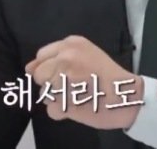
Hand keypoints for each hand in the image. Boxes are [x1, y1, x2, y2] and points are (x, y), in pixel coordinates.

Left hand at [26, 35, 143, 129]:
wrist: (128, 96)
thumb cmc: (109, 76)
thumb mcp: (86, 55)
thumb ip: (57, 58)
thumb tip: (28, 68)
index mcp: (71, 44)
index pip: (41, 57)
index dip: (50, 69)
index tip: (66, 74)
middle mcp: (66, 58)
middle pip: (39, 75)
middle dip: (51, 83)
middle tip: (74, 86)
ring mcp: (64, 79)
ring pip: (44, 94)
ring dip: (57, 98)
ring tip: (79, 95)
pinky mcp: (65, 100)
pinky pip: (51, 110)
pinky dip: (62, 112)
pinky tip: (79, 106)